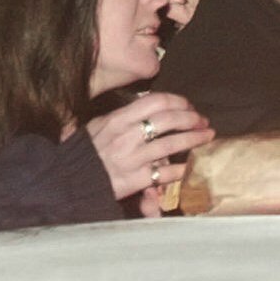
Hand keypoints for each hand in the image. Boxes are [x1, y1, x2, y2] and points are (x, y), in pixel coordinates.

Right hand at [85, 92, 213, 202]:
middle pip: (167, 120)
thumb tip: (143, 106)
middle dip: (190, 117)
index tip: (188, 105)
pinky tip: (192, 166)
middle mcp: (127, 135)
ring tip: (207, 136)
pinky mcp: (138, 178)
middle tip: (202, 120)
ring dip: (194, 138)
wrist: (73, 177)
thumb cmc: (85, 149)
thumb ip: (121, 116)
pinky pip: (167, 173)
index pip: (153, 101)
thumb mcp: (98, 125)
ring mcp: (134, 157)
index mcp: (117, 118)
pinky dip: (183, 169)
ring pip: (171, 144)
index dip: (175, 101)